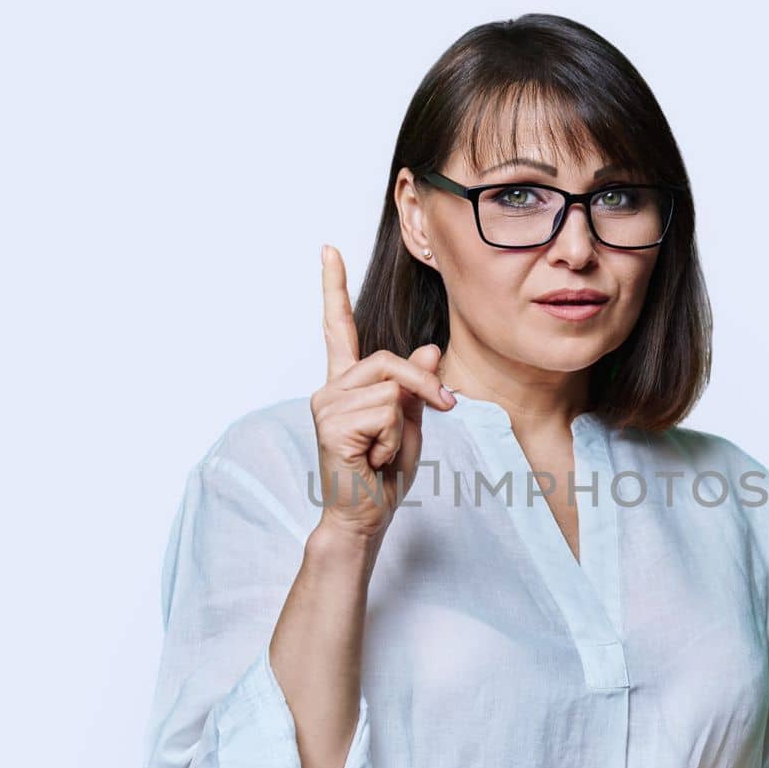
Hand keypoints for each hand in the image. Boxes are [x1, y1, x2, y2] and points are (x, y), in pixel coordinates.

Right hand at [313, 244, 455, 540]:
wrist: (363, 518)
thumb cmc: (383, 476)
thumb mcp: (410, 425)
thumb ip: (415, 388)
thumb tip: (426, 349)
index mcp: (348, 385)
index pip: (338, 327)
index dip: (333, 287)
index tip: (328, 249)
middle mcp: (331, 388)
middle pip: (388, 361)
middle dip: (423, 387)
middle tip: (441, 410)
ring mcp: (327, 405)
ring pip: (391, 389)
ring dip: (402, 425)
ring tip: (380, 452)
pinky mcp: (332, 424)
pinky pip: (386, 412)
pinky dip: (392, 438)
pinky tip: (371, 459)